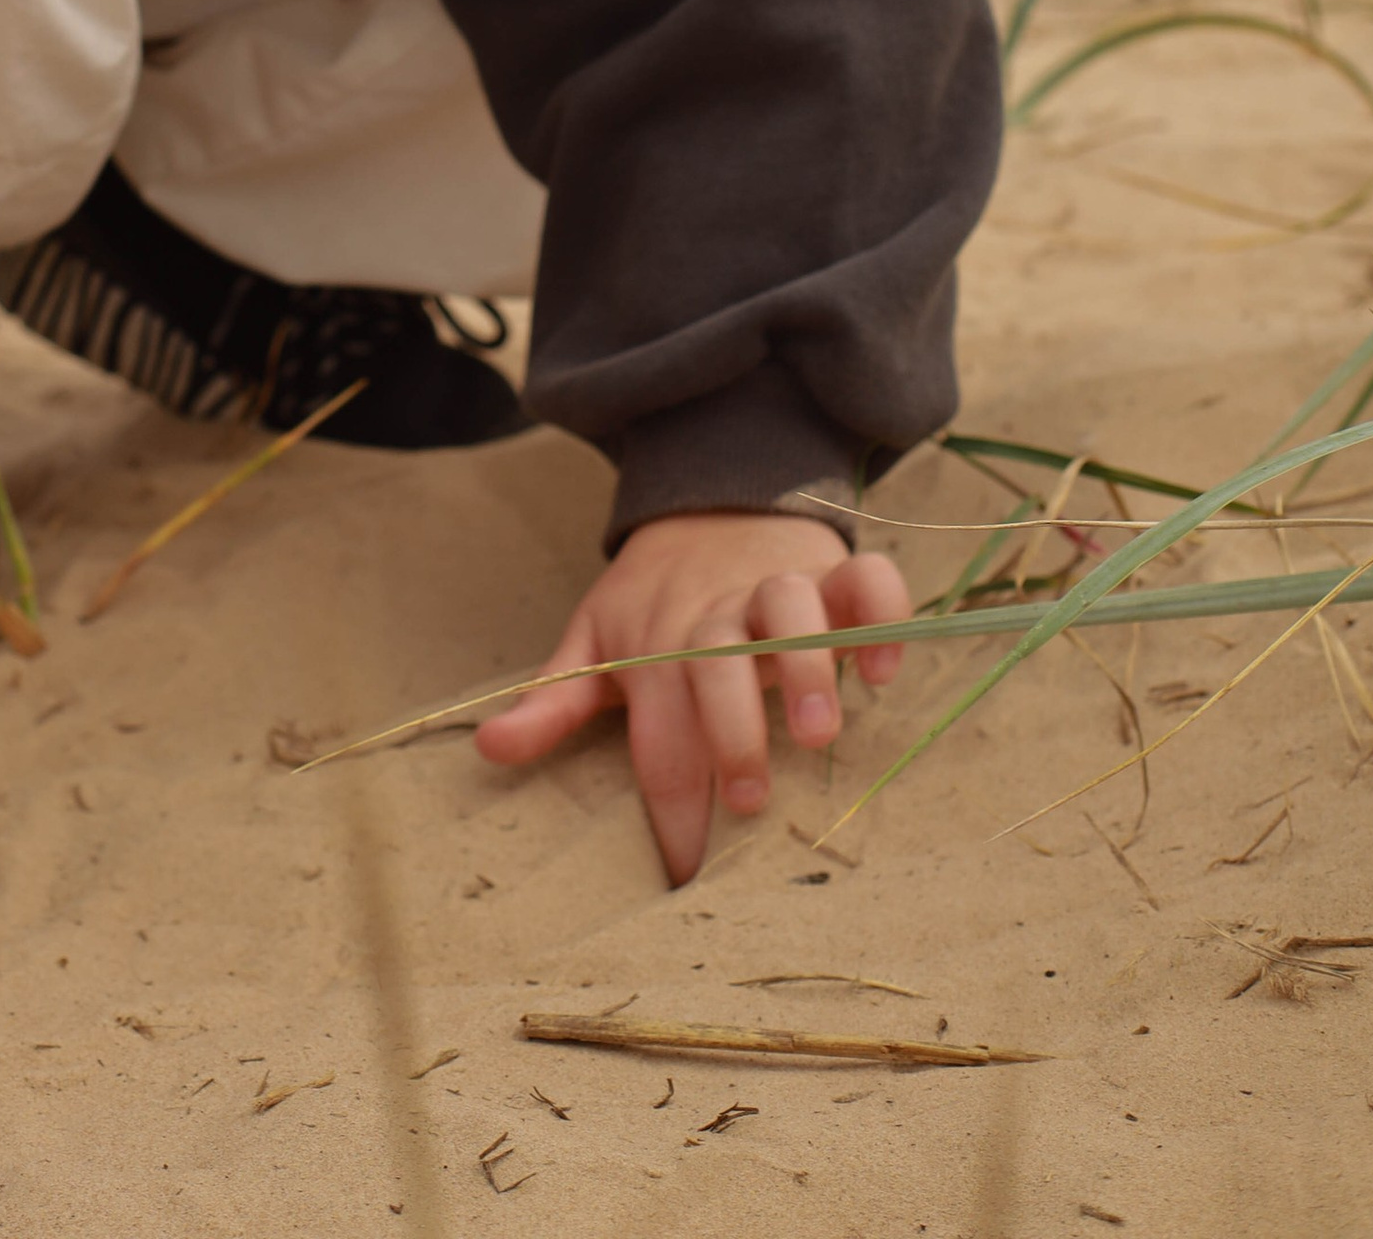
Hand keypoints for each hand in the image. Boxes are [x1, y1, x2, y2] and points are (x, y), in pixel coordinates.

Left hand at [474, 508, 909, 885]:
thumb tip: (488, 749)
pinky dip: (880, 613)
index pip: (658, 728)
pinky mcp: (832, 565)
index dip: (670, 805)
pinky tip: (884, 668)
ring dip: (807, 669)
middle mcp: (717, 612)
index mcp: (658, 642)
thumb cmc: (653, 599)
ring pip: (790, 609)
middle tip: (748, 801)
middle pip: (717, 661)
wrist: (705, 499)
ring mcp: (777, 583)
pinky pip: (866, 578)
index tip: (684, 873)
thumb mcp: (597, 641)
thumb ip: (554, 700)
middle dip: (730, 732)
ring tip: (820, 736)